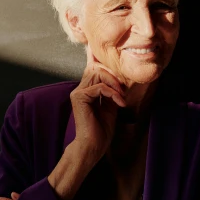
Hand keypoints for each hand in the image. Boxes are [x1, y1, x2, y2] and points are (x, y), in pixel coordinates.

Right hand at [69, 43, 126, 164]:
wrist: (93, 146)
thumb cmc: (101, 131)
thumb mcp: (111, 107)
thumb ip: (111, 92)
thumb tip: (118, 79)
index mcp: (86, 91)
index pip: (92, 69)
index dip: (98, 60)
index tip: (104, 53)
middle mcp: (80, 89)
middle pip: (96, 69)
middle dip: (113, 76)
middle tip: (122, 91)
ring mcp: (77, 93)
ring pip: (97, 74)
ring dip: (113, 84)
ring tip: (121, 97)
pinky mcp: (79, 97)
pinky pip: (99, 87)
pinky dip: (112, 93)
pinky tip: (119, 102)